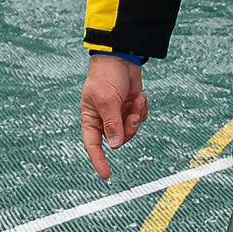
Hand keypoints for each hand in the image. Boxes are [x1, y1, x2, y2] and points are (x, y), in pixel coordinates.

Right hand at [79, 53, 148, 178]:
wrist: (121, 56)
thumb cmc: (106, 76)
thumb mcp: (107, 101)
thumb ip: (111, 124)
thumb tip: (114, 146)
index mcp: (91, 118)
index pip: (92, 145)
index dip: (98, 160)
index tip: (106, 175)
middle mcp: (104, 118)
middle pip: (117, 139)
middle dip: (127, 129)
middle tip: (132, 116)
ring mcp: (118, 113)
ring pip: (130, 130)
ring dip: (136, 118)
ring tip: (137, 102)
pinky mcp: (130, 107)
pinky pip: (139, 118)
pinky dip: (141, 109)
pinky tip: (140, 96)